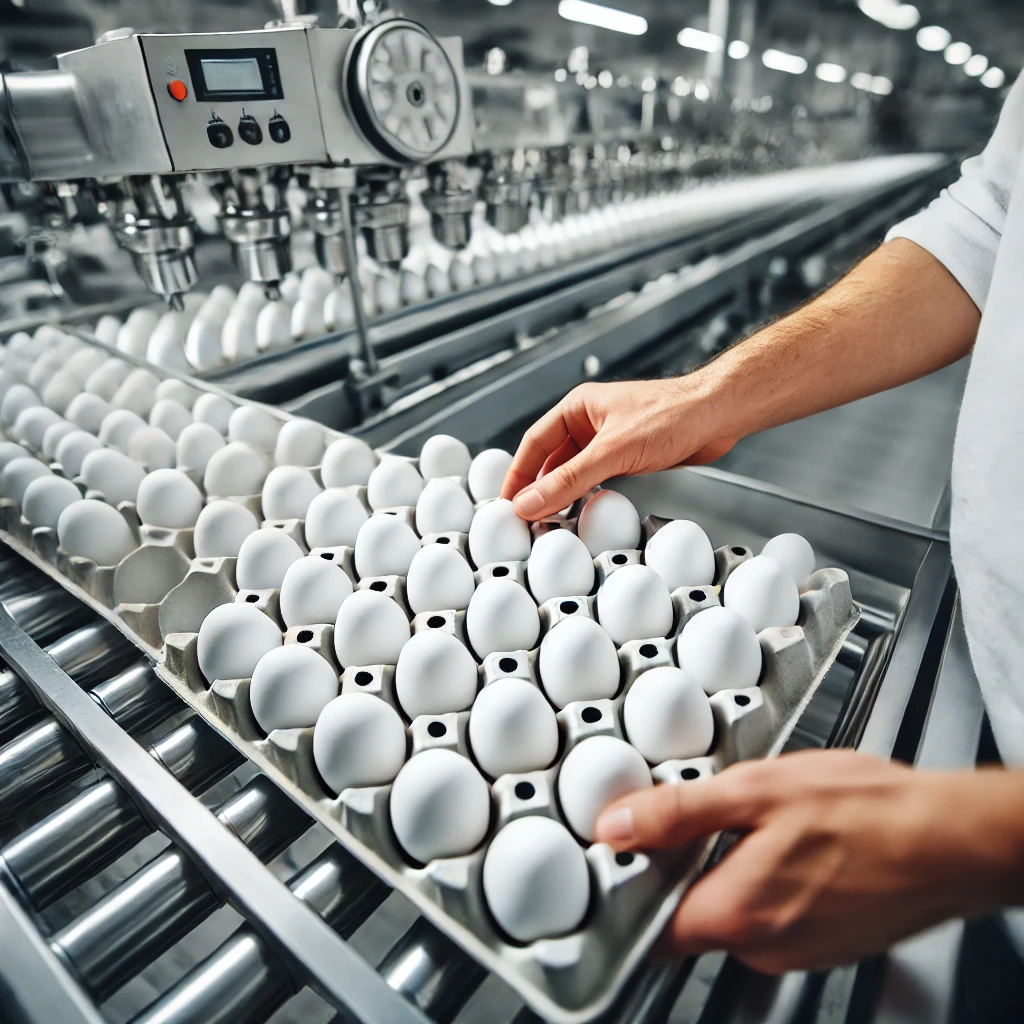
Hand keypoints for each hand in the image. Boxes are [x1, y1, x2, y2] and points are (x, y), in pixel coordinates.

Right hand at [500, 377, 736, 520]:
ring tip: (549, 523)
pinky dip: (585, 498)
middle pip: (550, 460)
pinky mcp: (628, 457)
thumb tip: (531, 502)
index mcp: (577, 407)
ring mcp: (609, 441)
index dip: (517, 474)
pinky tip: (582, 514)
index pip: (533, 443)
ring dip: (561, 496)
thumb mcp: (614, 451)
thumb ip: (570, 480)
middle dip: (537, 489)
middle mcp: (590, 423)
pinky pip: (596, 480)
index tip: (507, 503)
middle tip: (525, 519)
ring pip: (573, 473)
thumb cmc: (673, 414)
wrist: (719, 415)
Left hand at [593, 750, 1023, 973]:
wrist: (952, 838)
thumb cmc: (868, 813)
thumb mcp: (755, 790)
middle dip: (685, 864)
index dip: (627, 886)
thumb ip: (676, 813)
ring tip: (764, 823)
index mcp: (734, 913)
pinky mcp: (822, 940)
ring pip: (731, 908)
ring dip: (730, 865)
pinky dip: (768, 875)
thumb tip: (617, 824)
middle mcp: (761, 947)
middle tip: (706, 815)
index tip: (624, 852)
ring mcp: (795, 949)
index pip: (646, 926)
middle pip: (688, 913)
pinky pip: (770, 910)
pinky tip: (795, 840)